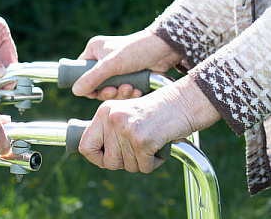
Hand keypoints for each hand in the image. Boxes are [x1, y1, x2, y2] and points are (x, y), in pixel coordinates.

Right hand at [73, 30, 180, 98]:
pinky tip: (137, 90)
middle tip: (114, 91)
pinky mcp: (130, 77)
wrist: (164, 50)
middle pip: (97, 85)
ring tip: (130, 88)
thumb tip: (75, 91)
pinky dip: (129, 93)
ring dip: (120, 93)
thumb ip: (93, 78)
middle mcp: (104, 60)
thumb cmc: (137, 50)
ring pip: (111, 90)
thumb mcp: (112, 64)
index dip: (87, 85)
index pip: (81, 72)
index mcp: (95, 50)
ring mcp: (118, 69)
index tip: (95, 93)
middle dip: (108, 91)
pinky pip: (123, 91)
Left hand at [77, 78, 218, 172]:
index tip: (108, 159)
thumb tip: (98, 159)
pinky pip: (143, 168)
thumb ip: (110, 131)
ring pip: (127, 166)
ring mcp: (126, 129)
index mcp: (104, 111)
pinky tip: (160, 146)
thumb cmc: (158, 111)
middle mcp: (112, 119)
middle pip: (109, 162)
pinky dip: (154, 162)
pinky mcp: (142, 140)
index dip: (97, 159)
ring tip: (152, 141)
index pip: (85, 146)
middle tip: (140, 147)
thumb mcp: (127, 114)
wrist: (185, 101)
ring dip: (142, 161)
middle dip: (126, 161)